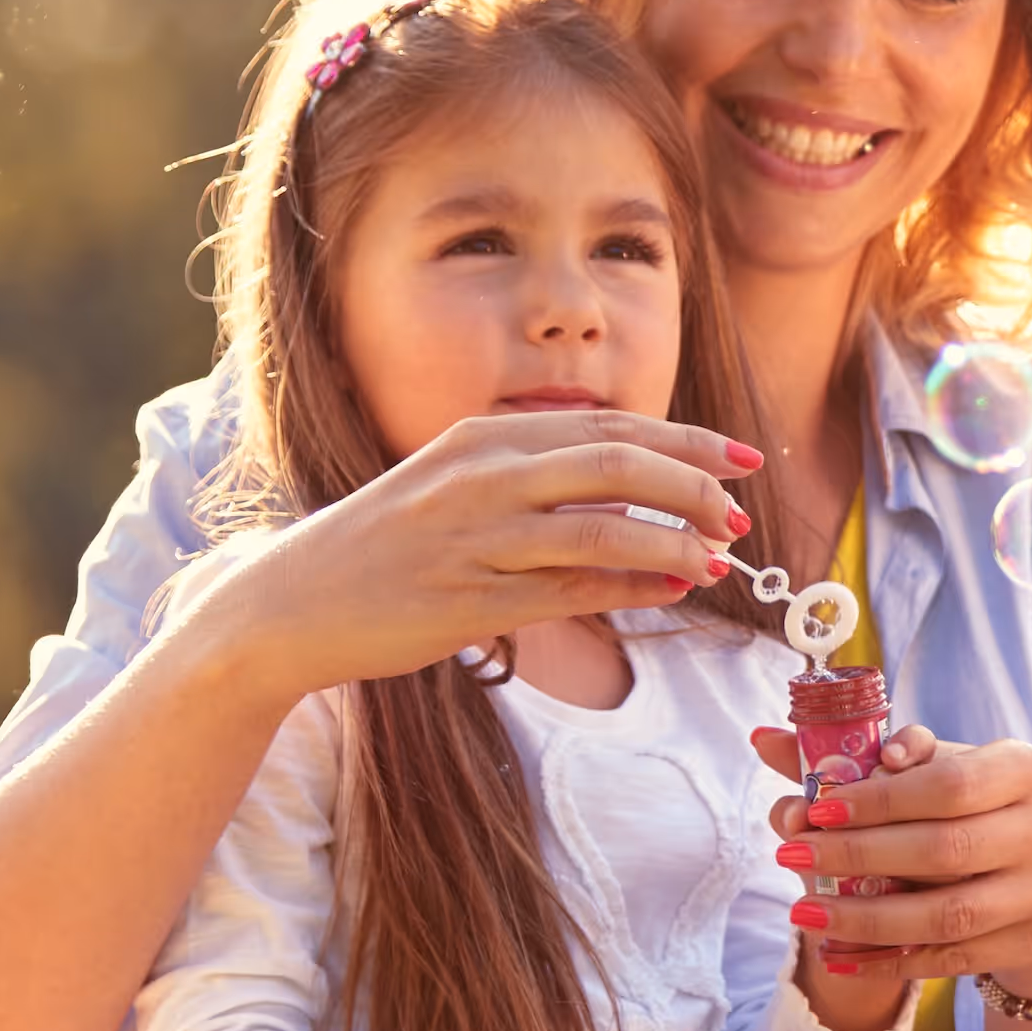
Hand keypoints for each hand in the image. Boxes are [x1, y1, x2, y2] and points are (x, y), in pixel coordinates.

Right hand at [198, 405, 765, 691]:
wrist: (289, 604)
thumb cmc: (383, 546)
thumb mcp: (455, 488)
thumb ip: (534, 482)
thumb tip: (634, 496)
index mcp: (481, 439)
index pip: (606, 425)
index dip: (685, 441)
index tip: (742, 459)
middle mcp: (480, 476)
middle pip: (617, 464)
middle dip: (694, 485)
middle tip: (741, 511)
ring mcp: (474, 538)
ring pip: (603, 529)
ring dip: (674, 543)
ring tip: (718, 557)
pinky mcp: (467, 600)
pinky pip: (570, 591)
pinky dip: (630, 587)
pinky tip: (670, 590)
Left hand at [748, 722, 1031, 1013]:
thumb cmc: (978, 807)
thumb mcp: (938, 769)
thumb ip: (859, 756)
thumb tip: (767, 741)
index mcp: (1026, 769)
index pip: (948, 785)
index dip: (879, 800)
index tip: (816, 808)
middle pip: (944, 851)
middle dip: (858, 857)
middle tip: (791, 857)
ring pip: (946, 916)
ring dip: (866, 919)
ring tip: (803, 915)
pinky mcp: (1031, 943)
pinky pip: (949, 960)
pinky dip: (887, 960)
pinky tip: (837, 953)